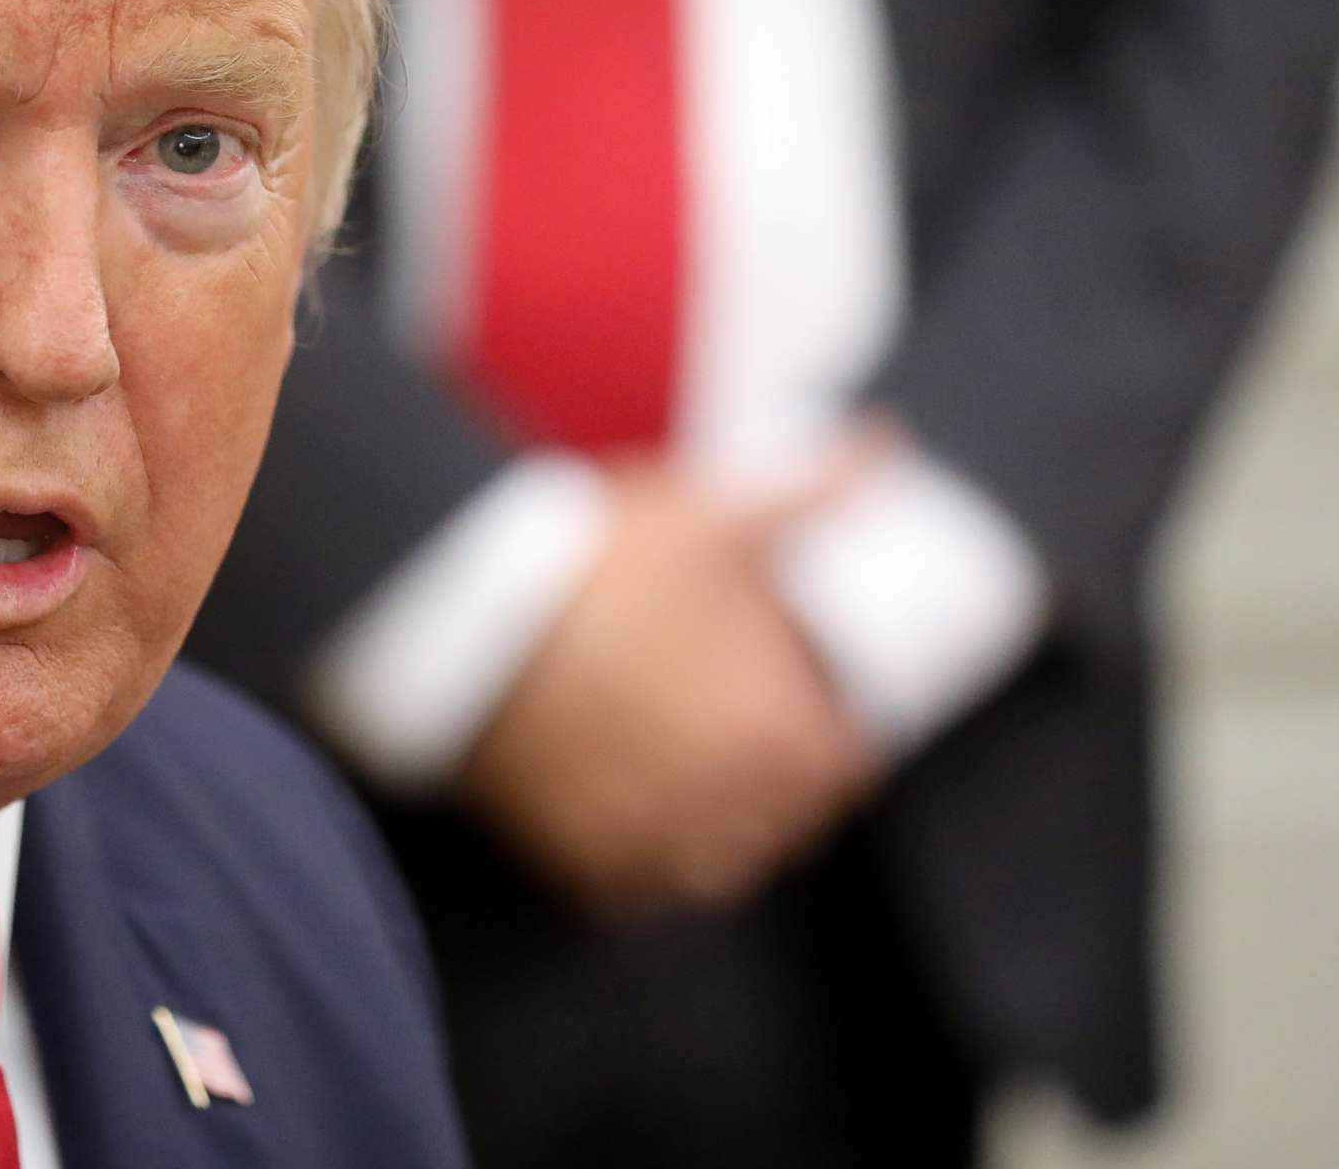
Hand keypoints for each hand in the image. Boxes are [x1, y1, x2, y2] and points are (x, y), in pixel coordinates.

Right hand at [458, 462, 879, 914]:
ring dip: (718, 827)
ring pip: (716, 865)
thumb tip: (880, 449)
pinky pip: (634, 890)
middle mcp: (725, 810)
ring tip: (688, 768)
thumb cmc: (593, 568)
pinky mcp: (575, 861)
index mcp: (779, 737)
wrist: (457, 615)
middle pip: (785, 820)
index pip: (849, 765)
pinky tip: (626, 805)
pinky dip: (641, 861)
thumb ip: (807, 488)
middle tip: (740, 720)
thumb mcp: (709, 514)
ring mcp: (648, 844)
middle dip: (779, 779)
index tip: (813, 699)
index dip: (837, 728)